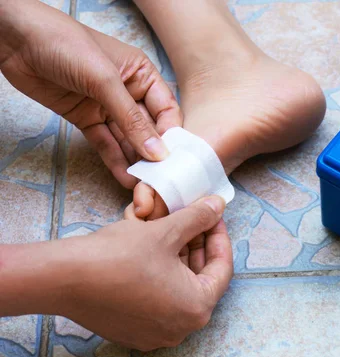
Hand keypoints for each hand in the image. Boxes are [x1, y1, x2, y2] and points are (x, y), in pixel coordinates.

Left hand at [0, 0, 181, 187]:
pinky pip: (105, 143)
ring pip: (127, 140)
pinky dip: (114, 160)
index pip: (166, 109)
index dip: (171, 134)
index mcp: (142, 74)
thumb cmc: (65, 43)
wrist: (16, 40)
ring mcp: (106, 106)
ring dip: (135, 161)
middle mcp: (128, 91)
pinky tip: (125, 177)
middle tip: (160, 178)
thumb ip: (131, 119)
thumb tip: (156, 151)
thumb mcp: (104, 80)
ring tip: (143, 185)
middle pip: (149, 129)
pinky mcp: (86, 119)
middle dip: (154, 153)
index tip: (174, 158)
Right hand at [60, 196, 232, 350]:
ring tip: (175, 231)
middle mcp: (181, 328)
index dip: (219, 237)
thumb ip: (198, 218)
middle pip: (201, 280)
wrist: (63, 278)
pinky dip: (163, 277)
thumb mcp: (166, 231)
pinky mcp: (134, 332)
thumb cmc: (118, 255)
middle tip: (196, 220)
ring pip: (180, 290)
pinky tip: (155, 252)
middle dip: (199, 247)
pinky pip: (160, 301)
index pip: (222, 268)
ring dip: (181, 260)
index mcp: (197, 308)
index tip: (214, 216)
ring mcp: (156, 334)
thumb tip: (218, 204)